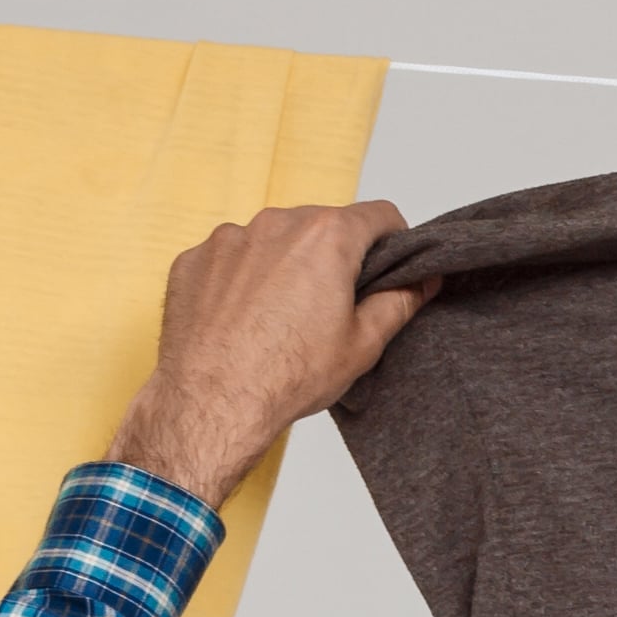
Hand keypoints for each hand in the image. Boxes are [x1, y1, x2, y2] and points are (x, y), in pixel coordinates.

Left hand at [114, 203, 430, 504]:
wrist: (213, 401)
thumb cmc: (286, 375)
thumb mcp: (363, 344)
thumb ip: (400, 301)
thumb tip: (422, 281)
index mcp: (326, 238)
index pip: (378, 215)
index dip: (393, 240)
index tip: (389, 264)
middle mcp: (275, 224)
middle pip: (321, 224)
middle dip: (333, 254)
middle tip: (333, 303)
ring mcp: (228, 239)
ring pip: (272, 239)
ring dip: (284, 263)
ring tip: (282, 315)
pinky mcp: (194, 259)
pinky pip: (230, 257)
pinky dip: (242, 278)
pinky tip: (244, 318)